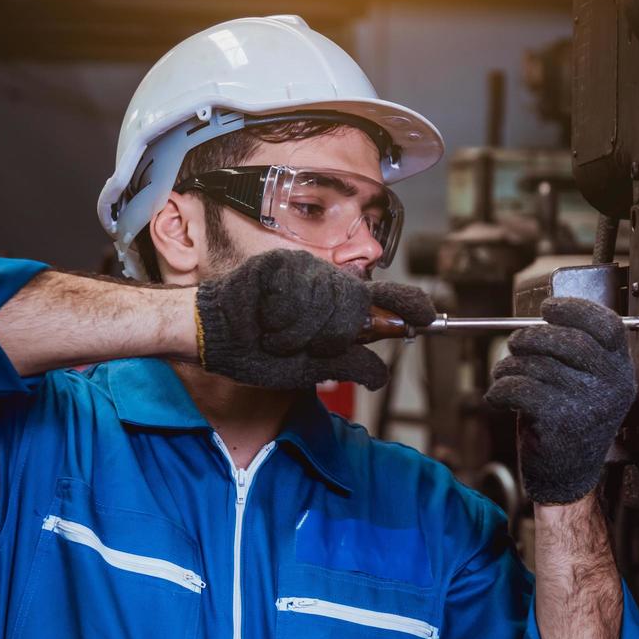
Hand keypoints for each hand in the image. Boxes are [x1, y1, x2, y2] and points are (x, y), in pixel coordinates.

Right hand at [195, 250, 433, 390]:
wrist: (210, 335)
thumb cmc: (258, 351)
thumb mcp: (309, 368)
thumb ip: (347, 364)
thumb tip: (382, 375)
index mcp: (335, 303)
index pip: (383, 297)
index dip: (409, 305)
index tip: (429, 316)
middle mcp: (323, 281)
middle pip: (354, 307)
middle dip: (331, 336)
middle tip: (301, 344)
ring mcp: (300, 268)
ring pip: (324, 306)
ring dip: (299, 334)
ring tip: (276, 335)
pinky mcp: (276, 263)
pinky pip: (293, 301)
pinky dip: (280, 324)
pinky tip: (264, 322)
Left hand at [484, 297, 635, 503]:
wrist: (566, 478)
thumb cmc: (568, 422)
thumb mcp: (584, 384)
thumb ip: (574, 352)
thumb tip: (540, 318)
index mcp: (621, 372)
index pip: (608, 326)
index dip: (576, 310)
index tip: (548, 308)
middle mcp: (612, 387)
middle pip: (568, 340)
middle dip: (531, 336)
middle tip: (515, 344)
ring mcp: (589, 405)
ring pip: (538, 365)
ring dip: (509, 366)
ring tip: (503, 375)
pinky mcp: (561, 423)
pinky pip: (520, 388)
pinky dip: (500, 389)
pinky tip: (497, 397)